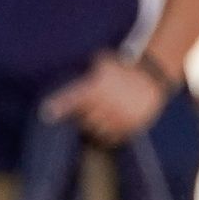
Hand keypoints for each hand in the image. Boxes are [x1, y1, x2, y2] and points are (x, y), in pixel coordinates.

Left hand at [41, 53, 167, 143]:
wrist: (151, 77)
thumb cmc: (122, 68)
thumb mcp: (103, 61)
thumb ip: (87, 70)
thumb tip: (69, 70)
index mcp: (96, 87)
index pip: (72, 98)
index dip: (59, 105)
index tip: (46, 112)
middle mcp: (105, 103)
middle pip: (83, 120)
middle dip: (83, 117)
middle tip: (91, 108)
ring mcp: (118, 116)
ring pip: (96, 131)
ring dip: (95, 126)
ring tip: (102, 114)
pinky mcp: (129, 126)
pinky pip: (112, 138)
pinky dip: (109, 133)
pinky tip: (112, 121)